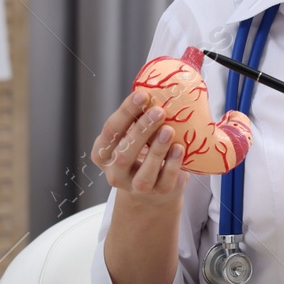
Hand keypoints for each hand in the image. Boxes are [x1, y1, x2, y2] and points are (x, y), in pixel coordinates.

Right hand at [92, 90, 186, 205]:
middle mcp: (115, 172)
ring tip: (169, 130)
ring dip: (157, 150)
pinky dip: (173, 165)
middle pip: (124, 153)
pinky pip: (165, 181)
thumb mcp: (133, 135)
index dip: (126, 112)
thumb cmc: (141, 153)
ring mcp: (136, 187)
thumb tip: (154, 90)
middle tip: (158, 111)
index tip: (142, 95)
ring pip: (144, 173)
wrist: (152, 190)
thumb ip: (137, 118)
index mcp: (103, 153)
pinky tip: (179, 149)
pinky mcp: (158, 194)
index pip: (111, 131)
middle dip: (141, 131)